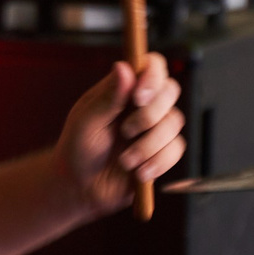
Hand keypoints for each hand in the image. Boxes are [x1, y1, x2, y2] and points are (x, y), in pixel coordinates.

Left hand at [56, 54, 185, 215]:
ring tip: (124, 161)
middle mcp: (143, 105)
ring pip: (174, 123)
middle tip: (125, 131)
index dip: (153, 75)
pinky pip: (176, 150)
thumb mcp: (86, 122)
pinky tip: (137, 173)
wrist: (81, 188)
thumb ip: (108, 97)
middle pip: (170, 91)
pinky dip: (157, 162)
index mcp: (123, 89)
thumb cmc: (77, 149)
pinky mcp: (162, 152)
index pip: (152, 66)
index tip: (139, 96)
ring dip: (148, 145)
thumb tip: (123, 67)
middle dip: (151, 114)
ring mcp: (154, 128)